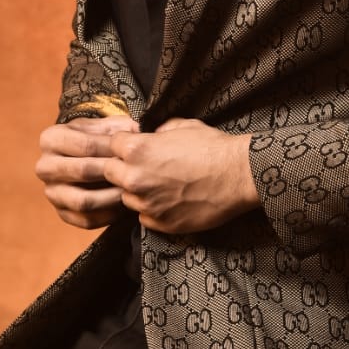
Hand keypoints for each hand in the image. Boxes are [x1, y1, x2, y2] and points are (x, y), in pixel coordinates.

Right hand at [35, 115, 139, 229]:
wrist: (85, 161)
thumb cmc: (97, 140)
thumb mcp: (103, 127)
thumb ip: (118, 127)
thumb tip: (134, 130)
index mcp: (50, 139)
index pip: (85, 145)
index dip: (113, 149)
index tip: (135, 152)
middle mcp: (44, 167)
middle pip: (82, 171)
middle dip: (112, 172)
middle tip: (136, 172)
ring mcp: (51, 193)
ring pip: (83, 201)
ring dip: (111, 197)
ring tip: (131, 190)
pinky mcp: (62, 213)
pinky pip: (87, 220)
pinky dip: (109, 214)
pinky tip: (124, 205)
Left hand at [98, 118, 259, 235]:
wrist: (238, 176)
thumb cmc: (213, 148)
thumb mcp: (183, 125)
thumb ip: (158, 130)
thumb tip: (151, 135)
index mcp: (136, 149)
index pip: (111, 145)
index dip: (123, 145)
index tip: (134, 147)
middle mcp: (135, 178)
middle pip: (109, 173)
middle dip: (123, 168)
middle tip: (145, 167)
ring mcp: (146, 204)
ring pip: (126, 197)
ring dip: (137, 191)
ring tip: (161, 185)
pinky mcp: (159, 223)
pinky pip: (143, 216)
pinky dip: (152, 209)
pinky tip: (170, 200)